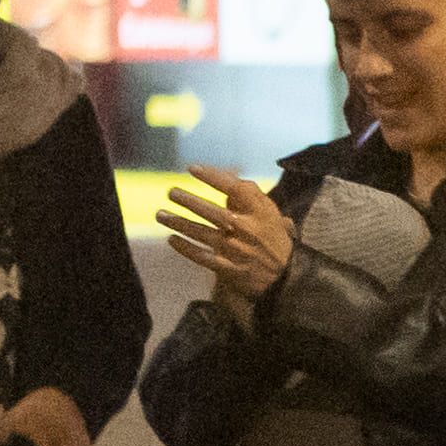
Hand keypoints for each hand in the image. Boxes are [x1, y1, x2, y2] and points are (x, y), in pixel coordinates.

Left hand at [157, 164, 293, 313]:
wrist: (285, 277)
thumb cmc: (273, 239)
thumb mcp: (271, 215)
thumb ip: (251, 197)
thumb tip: (227, 180)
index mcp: (261, 213)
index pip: (235, 189)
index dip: (212, 177)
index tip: (192, 168)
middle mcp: (247, 229)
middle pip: (212, 211)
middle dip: (189, 200)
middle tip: (171, 192)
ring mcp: (236, 250)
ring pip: (201, 233)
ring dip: (178, 223)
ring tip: (161, 214)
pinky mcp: (228, 268)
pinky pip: (201, 256)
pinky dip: (185, 248)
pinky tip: (171, 239)